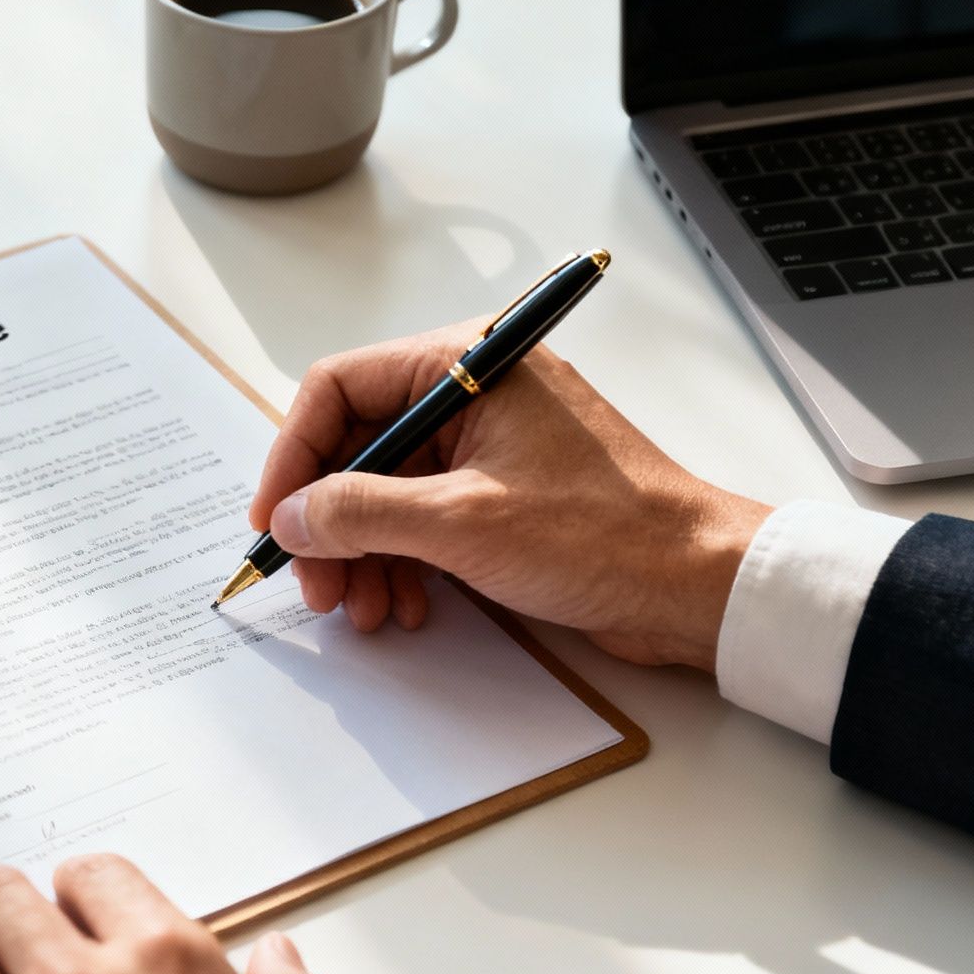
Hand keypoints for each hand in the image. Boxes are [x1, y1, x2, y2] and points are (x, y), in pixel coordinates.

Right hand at [250, 323, 770, 669]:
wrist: (698, 586)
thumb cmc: (605, 536)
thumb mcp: (462, 524)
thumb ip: (360, 513)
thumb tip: (291, 517)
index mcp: (468, 364)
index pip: (339, 388)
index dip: (293, 457)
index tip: (275, 520)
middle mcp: (474, 390)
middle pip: (357, 446)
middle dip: (329, 521)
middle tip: (316, 585)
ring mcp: (488, 442)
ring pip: (385, 489)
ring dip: (362, 553)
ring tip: (363, 609)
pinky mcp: (501, 490)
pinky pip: (422, 516)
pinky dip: (401, 562)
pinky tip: (406, 606)